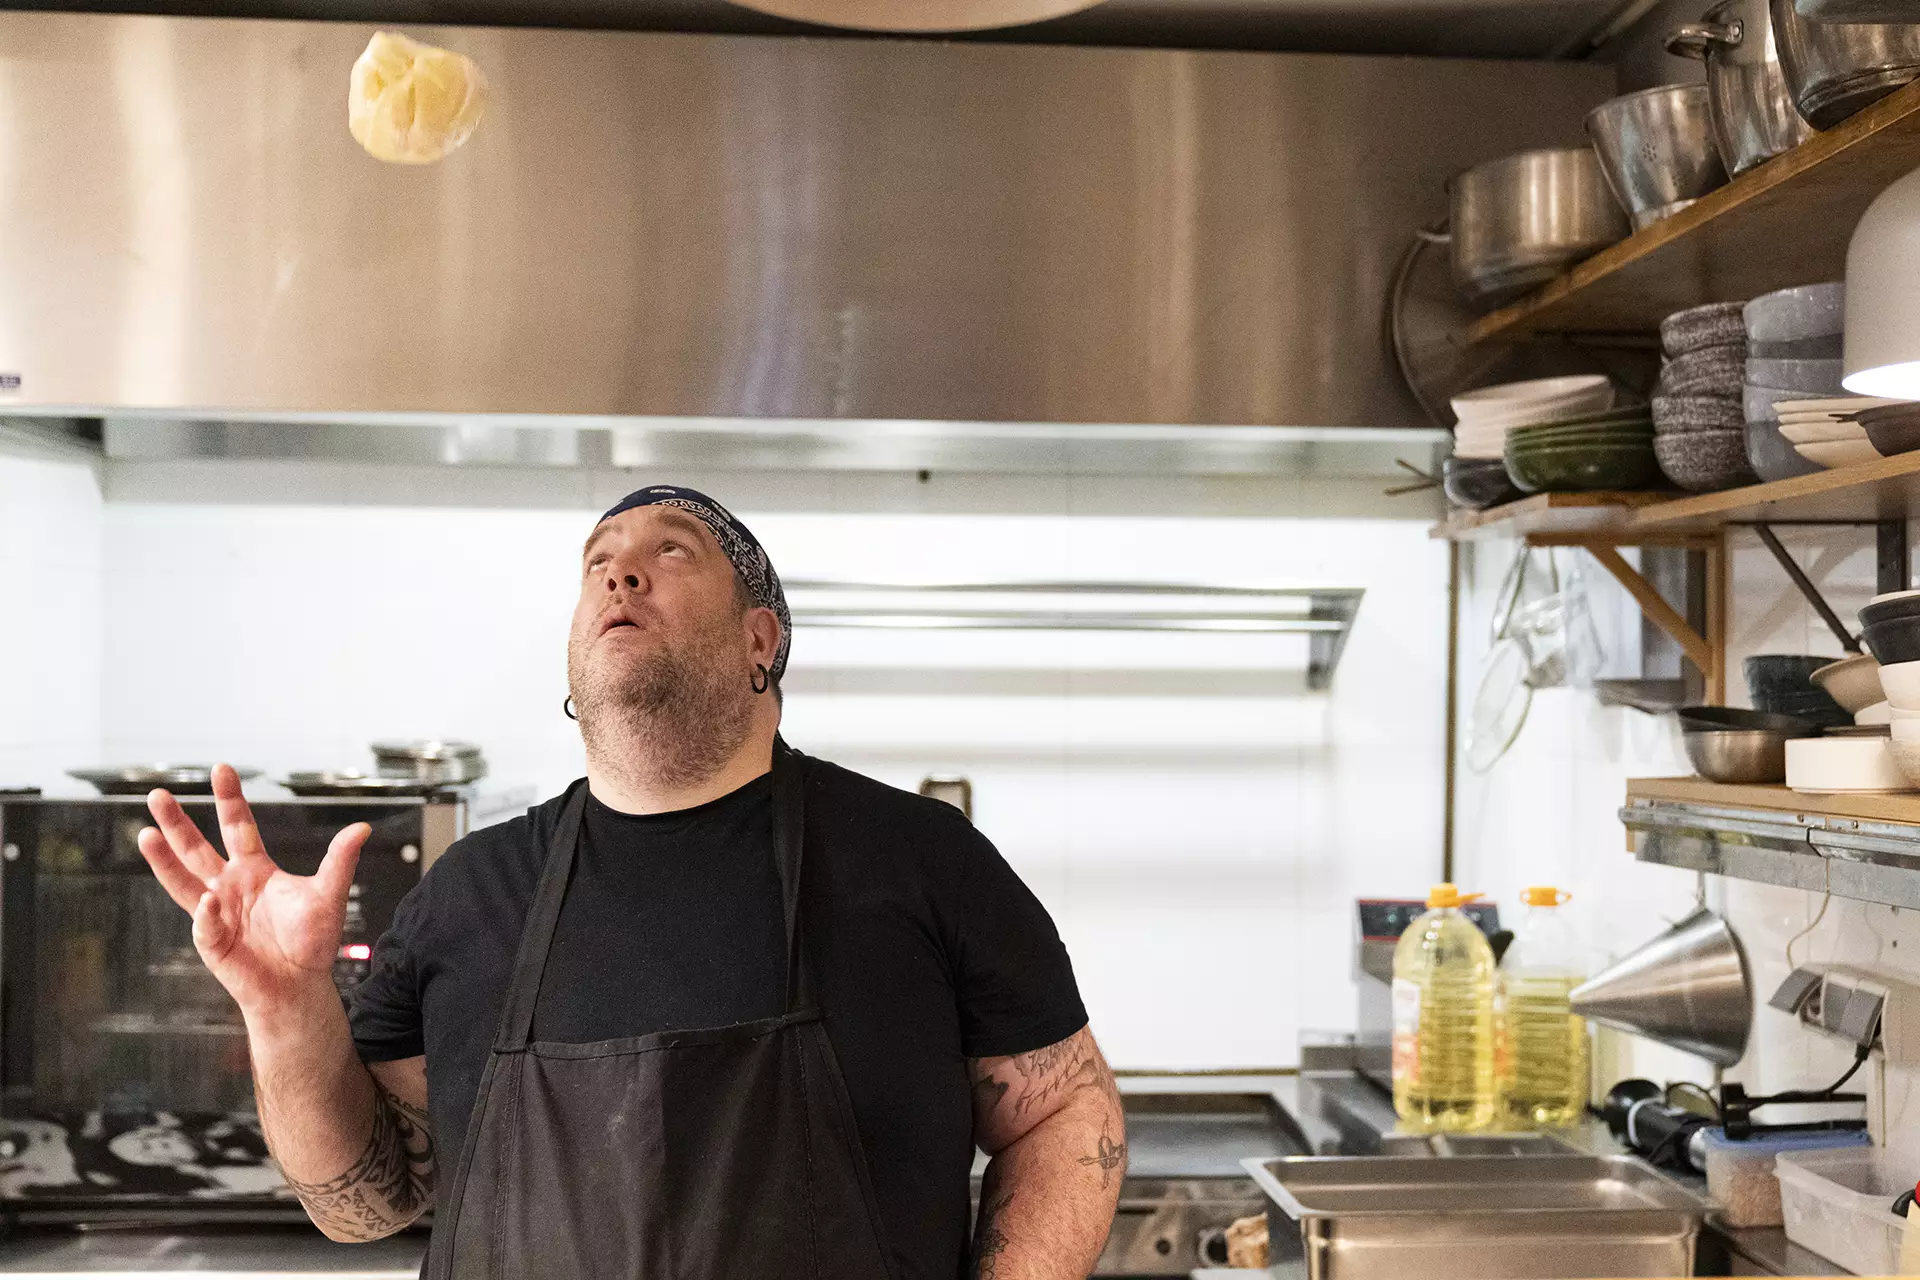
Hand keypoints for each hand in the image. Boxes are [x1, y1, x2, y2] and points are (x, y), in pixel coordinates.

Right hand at [138, 763, 369, 1014]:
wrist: (300, 984)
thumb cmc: (312, 940)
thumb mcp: (330, 894)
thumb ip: (340, 861)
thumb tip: (362, 828)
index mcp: (255, 869)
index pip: (238, 826)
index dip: (230, 799)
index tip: (222, 769)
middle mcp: (229, 886)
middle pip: (197, 848)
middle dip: (178, 823)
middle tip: (158, 794)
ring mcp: (216, 913)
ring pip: (183, 881)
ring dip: (164, 860)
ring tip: (145, 834)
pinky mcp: (213, 942)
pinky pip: (205, 924)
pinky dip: (206, 914)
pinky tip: (208, 901)